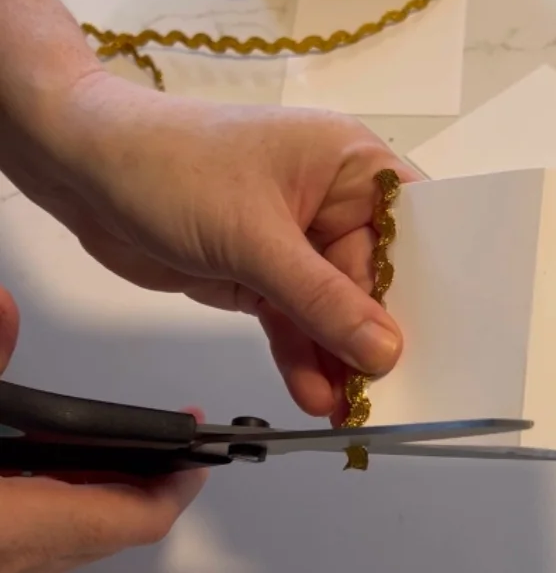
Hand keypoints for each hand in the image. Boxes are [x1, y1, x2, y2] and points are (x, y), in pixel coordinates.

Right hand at [0, 286, 204, 572]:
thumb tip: (3, 310)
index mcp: (15, 531)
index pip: (132, 518)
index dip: (176, 482)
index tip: (200, 447)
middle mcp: (11, 570)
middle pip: (109, 530)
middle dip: (141, 479)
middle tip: (164, 435)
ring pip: (68, 542)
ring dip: (94, 494)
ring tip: (104, 443)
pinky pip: (29, 548)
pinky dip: (48, 508)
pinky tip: (26, 470)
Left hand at [14, 73, 417, 419]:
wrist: (84, 171)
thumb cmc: (172, 167)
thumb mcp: (256, 237)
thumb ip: (321, 299)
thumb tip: (385, 350)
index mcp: (349, 163)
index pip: (413, 224)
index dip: (436, 278)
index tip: (455, 335)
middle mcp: (331, 200)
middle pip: (376, 277)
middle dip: (380, 334)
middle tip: (396, 392)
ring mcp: (295, 240)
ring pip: (334, 308)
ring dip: (339, 356)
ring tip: (352, 409)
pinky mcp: (260, 273)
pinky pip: (295, 321)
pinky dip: (303, 356)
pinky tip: (315, 393)